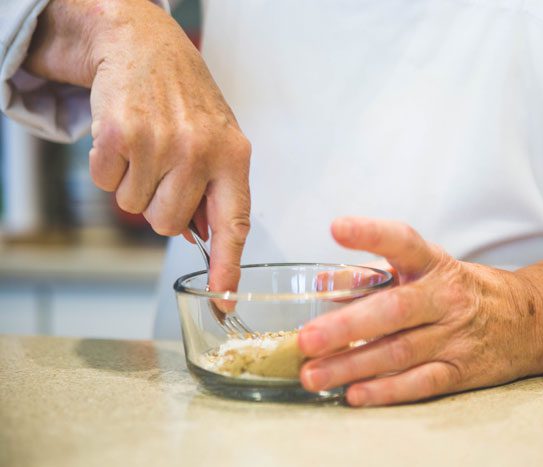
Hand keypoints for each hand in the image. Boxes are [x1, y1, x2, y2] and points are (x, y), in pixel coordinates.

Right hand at [25, 0, 250, 294]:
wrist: (146, 47)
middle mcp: (200, 151)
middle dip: (160, 206)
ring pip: (135, 207)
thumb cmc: (186, 102)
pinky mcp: (120, 135)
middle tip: (163, 170)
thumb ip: (216, 191)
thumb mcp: (219, 141)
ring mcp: (160, 143)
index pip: (234, 224)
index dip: (227, 267)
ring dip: (135, 184)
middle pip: (168, 224)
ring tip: (147, 147)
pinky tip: (125, 139)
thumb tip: (205, 244)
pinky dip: (109, 167)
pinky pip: (106, 183)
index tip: (224, 300)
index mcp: (234, 157)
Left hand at [297, 217, 542, 405]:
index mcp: (434, 264)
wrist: (528, 320)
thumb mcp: (427, 270)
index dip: (370, 234)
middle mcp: (445, 298)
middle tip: (307, 339)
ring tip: (314, 374)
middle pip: (394, 311)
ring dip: (353, 365)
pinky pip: (421, 382)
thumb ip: (377, 276)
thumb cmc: (462, 291)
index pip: (402, 242)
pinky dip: (387, 390)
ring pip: (400, 352)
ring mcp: (455, 336)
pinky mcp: (462, 370)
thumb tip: (325, 283)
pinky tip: (355, 394)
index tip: (337, 228)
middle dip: (347, 326)